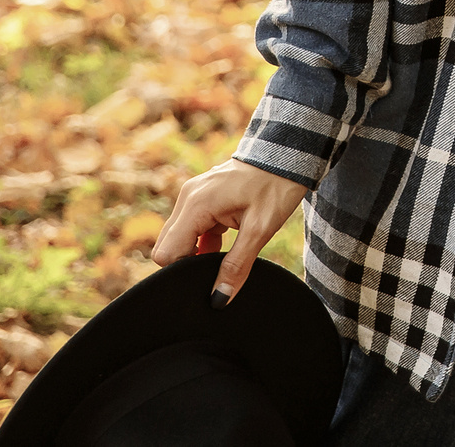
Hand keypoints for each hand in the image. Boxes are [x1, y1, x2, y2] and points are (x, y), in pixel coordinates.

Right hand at [151, 156, 310, 304]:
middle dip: (188, 262)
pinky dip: (203, 241)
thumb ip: (237, 266)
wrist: (288, 155)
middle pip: (169, 245)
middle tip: (217, 270)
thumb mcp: (260, 230)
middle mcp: (188, 197)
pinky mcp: (203, 197)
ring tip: (225, 257)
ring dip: (197, 252)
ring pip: (179, 237)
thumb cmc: (276, 186)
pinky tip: (225, 247)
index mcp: (196, 204)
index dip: (182, 270)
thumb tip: (218, 299)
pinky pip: (192, 228)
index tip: (205, 278)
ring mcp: (194, 195)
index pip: (166, 252)